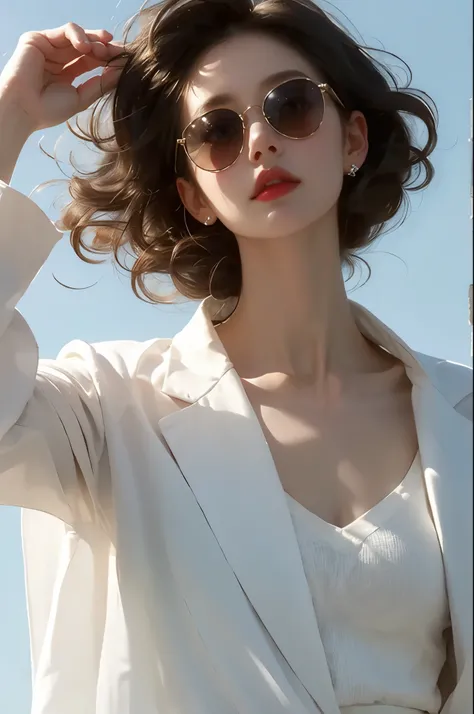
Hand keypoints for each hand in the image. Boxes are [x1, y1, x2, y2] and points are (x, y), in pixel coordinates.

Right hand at [0, 23, 125, 133]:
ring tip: (102, 51)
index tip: (127, 60)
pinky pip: (65, 30)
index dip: (109, 58)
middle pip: (88, 46)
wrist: (24, 109)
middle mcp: (59, 59)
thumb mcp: (81, 98)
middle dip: (105, 48)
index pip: (93, 61)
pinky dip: (79, 35)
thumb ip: (101, 84)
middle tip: (118, 53)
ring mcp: (49, 47)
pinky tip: (86, 46)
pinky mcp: (39, 38)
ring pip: (78, 36)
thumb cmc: (48, 110)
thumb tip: (123, 72)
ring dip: (94, 41)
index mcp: (68, 73)